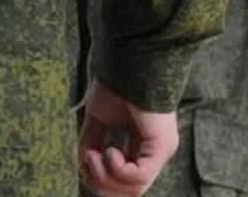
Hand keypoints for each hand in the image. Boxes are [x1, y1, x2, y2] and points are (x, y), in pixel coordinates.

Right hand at [79, 82, 178, 196]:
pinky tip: (110, 150)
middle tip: (87, 160)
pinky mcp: (163, 146)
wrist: (128, 64)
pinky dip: (117, 169)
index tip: (85, 160)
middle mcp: (155, 152)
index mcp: (142, 146)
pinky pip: (139, 177)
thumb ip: (92, 144)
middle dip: (100, 183)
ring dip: (105, 177)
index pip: (125, 182)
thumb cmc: (116, 85)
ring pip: (134, 190)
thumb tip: (84, 167)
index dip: (100, 179)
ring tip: (95, 154)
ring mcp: (161, 151)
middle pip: (129, 192)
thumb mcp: (99, 120)